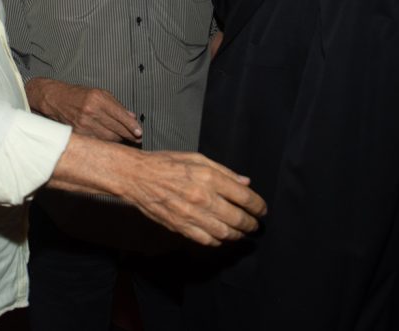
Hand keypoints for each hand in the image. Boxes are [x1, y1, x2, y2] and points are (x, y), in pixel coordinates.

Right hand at [25, 78, 141, 142]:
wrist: (55, 98)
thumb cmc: (77, 95)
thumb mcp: (99, 93)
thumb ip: (116, 105)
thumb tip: (131, 117)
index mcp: (99, 98)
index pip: (121, 115)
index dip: (132, 126)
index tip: (139, 132)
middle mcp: (91, 111)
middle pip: (116, 129)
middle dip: (128, 135)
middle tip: (136, 138)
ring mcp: (84, 123)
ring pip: (108, 138)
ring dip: (118, 140)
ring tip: (124, 139)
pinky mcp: (78, 133)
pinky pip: (97, 142)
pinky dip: (105, 143)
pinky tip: (110, 141)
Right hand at [125, 150, 265, 245]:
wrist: (136, 176)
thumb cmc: (165, 164)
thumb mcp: (197, 158)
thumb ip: (224, 171)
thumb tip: (246, 183)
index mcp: (209, 177)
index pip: (244, 197)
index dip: (258, 206)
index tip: (262, 209)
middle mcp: (203, 197)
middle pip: (238, 218)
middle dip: (251, 224)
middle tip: (255, 225)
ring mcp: (191, 215)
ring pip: (225, 233)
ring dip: (238, 235)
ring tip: (241, 232)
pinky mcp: (181, 226)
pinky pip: (207, 240)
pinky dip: (219, 241)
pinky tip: (222, 236)